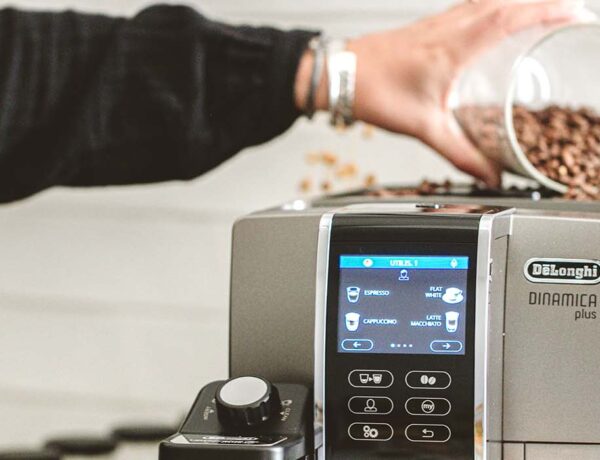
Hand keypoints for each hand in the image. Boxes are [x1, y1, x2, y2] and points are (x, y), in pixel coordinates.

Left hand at [296, 0, 582, 186]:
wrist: (339, 74)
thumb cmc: (374, 91)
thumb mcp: (423, 128)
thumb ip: (458, 153)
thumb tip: (486, 174)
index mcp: (453, 48)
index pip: (509, 17)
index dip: (546, 11)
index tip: (573, 14)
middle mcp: (448, 28)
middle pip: (504, 1)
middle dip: (541, 3)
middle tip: (566, 13)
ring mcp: (436, 24)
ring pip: (486, 0)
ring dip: (516, 2)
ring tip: (539, 13)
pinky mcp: (426, 27)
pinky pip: (467, 7)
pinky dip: (491, 8)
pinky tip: (492, 20)